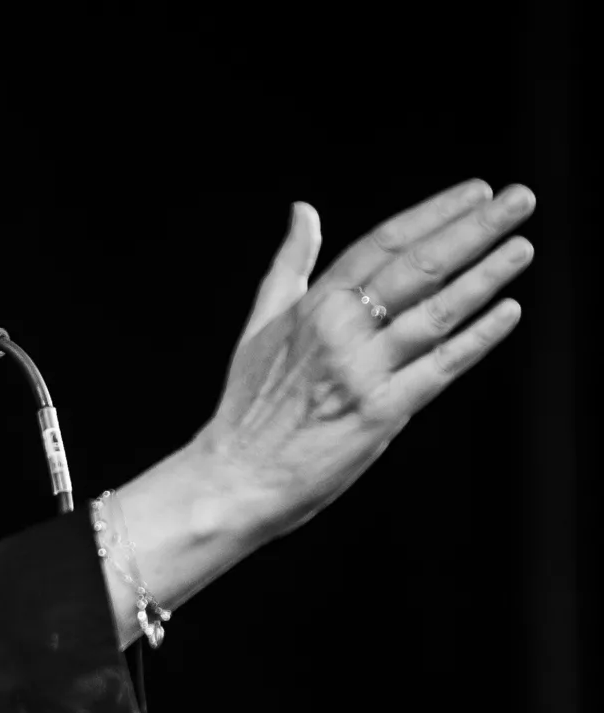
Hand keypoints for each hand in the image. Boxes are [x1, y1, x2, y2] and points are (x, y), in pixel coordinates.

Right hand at [193, 179, 535, 541]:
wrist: (233, 479)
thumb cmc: (248, 408)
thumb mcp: (261, 325)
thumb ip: (289, 266)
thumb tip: (303, 210)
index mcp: (312, 306)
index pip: (381, 244)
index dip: (433, 214)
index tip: (476, 190)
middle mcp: (337, 331)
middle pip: (417, 267)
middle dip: (473, 229)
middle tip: (519, 199)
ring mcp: (361, 371)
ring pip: (435, 313)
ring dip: (484, 277)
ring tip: (522, 247)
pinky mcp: (380, 413)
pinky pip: (439, 368)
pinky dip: (476, 339)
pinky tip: (509, 312)